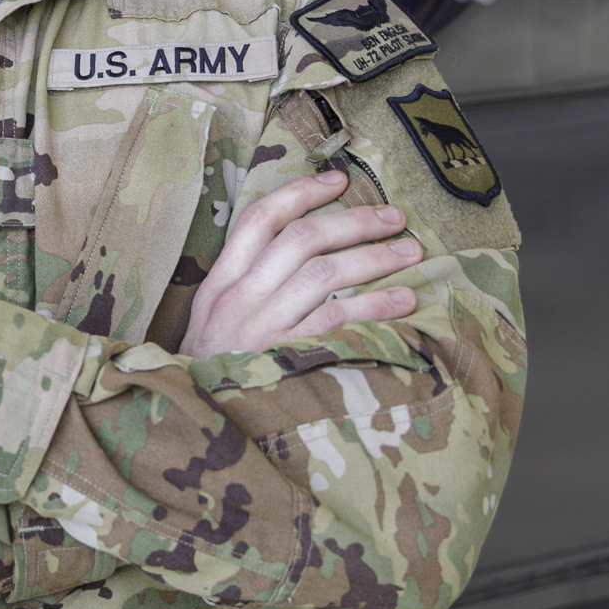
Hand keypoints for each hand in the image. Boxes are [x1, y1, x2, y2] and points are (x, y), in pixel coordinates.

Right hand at [182, 169, 425, 358]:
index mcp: (220, 285)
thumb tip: (305, 255)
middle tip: (394, 217)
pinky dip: (374, 307)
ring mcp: (261, 329)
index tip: (339, 180)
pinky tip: (403, 300)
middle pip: (301, 239)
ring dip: (373, 259)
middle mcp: (238, 300)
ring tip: (410, 253)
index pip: (260, 220)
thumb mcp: (213, 325)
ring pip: (323, 273)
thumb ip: (247, 288)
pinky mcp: (285, 358)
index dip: (301, 193)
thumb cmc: (212, 375)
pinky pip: (336, 321)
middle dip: (354, 222)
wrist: (198, 428)